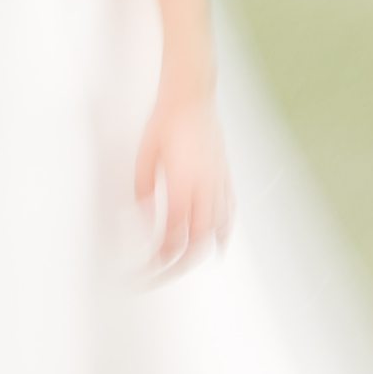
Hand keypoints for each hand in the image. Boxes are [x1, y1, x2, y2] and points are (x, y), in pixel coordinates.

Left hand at [134, 78, 232, 275]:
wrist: (191, 97)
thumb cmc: (164, 123)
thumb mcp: (143, 156)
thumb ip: (143, 191)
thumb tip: (144, 220)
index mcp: (182, 185)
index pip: (172, 235)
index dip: (159, 258)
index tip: (145, 268)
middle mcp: (204, 190)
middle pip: (194, 242)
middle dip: (176, 266)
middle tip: (158, 276)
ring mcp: (218, 185)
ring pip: (213, 232)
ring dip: (197, 254)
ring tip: (180, 267)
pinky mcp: (225, 178)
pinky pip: (229, 213)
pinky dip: (223, 234)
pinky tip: (217, 246)